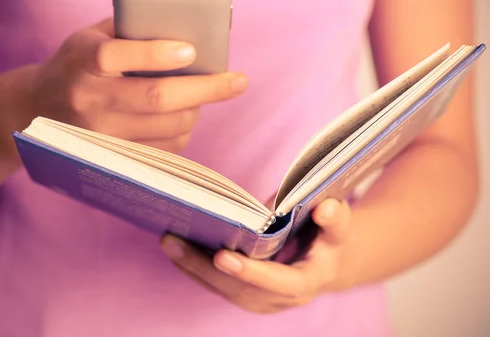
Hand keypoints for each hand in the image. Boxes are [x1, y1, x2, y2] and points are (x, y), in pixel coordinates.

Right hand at [23, 18, 247, 152]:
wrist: (36, 111)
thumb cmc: (74, 66)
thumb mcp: (89, 38)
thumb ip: (128, 31)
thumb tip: (186, 30)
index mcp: (82, 61)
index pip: (117, 56)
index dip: (158, 54)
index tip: (192, 51)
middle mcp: (89, 100)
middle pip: (156, 98)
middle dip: (205, 90)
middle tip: (237, 82)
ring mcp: (100, 135)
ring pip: (166, 127)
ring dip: (196, 111)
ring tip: (203, 98)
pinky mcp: (112, 157)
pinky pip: (162, 150)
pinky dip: (182, 133)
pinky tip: (183, 118)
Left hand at [160, 198, 355, 313]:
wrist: (329, 261)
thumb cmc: (331, 236)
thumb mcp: (340, 224)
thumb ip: (335, 218)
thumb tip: (326, 208)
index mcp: (309, 280)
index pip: (280, 282)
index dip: (252, 272)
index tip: (223, 256)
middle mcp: (284, 297)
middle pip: (241, 290)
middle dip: (205, 268)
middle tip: (174, 242)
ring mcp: (265, 300)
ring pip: (226, 291)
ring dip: (193, 269)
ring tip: (169, 243)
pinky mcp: (250, 294)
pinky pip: (221, 286)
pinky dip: (197, 270)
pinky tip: (177, 251)